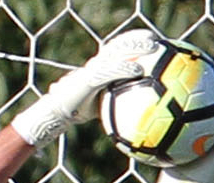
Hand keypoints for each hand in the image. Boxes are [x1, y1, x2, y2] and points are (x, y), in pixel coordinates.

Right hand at [12, 29, 157, 145]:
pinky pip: (110, 72)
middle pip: (118, 45)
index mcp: (98, 65)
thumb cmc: (80, 109)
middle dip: (136, 39)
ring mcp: (92, 70)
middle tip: (156, 39)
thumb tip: (139, 105)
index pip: (116, 47)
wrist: (57, 112)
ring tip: (153, 48)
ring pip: (116, 54)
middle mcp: (95, 63)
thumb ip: (117, 96)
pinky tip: (139, 71)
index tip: (150, 40)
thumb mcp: (102, 101)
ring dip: (135, 49)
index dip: (132, 40)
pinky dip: (124, 70)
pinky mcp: (88, 79)